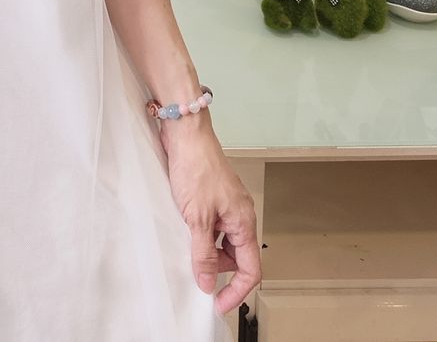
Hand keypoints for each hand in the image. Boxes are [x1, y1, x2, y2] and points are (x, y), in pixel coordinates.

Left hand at [160, 122, 260, 317]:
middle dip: (219, 269)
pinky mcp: (214, 196)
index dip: (236, 290)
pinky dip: (202, 234)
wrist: (186, 133)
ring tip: (188, 246)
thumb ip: (203, 253)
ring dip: (208, 250)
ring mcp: (227, 204)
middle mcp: (240, 214)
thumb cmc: (195, 167)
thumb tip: (208, 283)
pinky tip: (185, 230)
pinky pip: (213, 226)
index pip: (250, 268)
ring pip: (223, 241)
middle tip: (197, 273)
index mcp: (244, 221)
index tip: (218, 303)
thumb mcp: (197, 218)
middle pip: (237, 257)